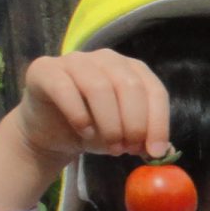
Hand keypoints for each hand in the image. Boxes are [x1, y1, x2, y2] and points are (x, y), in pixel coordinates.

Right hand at [0, 51, 172, 210]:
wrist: (51, 133)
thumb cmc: (94, 130)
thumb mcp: (124, 137)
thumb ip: (143, 139)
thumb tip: (163, 151)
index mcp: (132, 70)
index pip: (154, 90)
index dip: (158, 122)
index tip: (155, 151)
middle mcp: (106, 59)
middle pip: (129, 86)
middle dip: (133, 123)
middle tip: (127, 149)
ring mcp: (75, 60)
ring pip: (99, 87)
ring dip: (109, 123)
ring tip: (109, 146)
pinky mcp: (46, 69)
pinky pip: (65, 89)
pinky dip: (78, 115)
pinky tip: (84, 132)